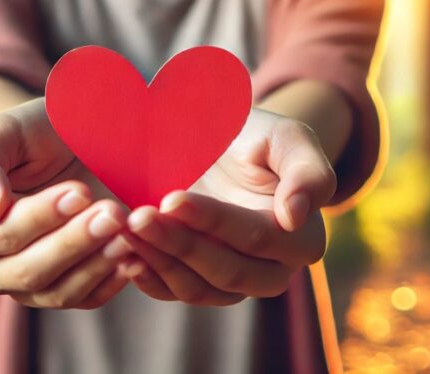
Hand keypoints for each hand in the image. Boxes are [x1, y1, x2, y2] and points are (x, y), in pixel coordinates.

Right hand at [0, 98, 134, 308]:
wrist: (71, 144)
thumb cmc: (32, 136)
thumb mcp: (3, 132)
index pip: (1, 235)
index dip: (40, 217)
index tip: (79, 192)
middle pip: (29, 270)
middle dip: (73, 242)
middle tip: (111, 212)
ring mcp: (30, 287)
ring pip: (58, 292)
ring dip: (95, 264)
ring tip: (126, 233)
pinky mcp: (67, 292)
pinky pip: (86, 300)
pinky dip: (110, 281)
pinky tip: (134, 255)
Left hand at [122, 108, 336, 304]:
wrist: (227, 145)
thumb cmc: (260, 138)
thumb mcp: (289, 138)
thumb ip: (308, 172)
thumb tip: (295, 217)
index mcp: (302, 239)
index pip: (255, 238)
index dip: (213, 221)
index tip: (172, 199)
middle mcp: (272, 272)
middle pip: (225, 271)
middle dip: (178, 244)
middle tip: (138, 215)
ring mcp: (233, 284)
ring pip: (196, 288)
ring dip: (157, 260)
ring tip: (124, 228)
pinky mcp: (199, 285)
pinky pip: (173, 292)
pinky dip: (146, 276)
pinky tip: (122, 253)